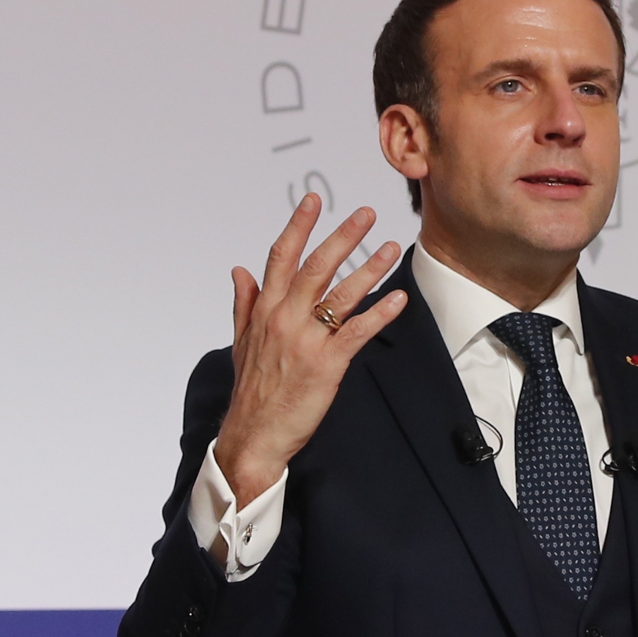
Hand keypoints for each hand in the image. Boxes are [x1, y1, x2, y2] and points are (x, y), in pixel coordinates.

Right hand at [212, 195, 405, 517]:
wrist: (252, 435)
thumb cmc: (251, 390)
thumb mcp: (241, 342)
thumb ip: (244, 303)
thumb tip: (239, 270)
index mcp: (264, 310)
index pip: (281, 258)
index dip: (299, 226)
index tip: (315, 201)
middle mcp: (283, 319)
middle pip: (315, 267)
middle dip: (343, 237)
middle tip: (367, 213)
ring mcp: (305, 341)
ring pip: (340, 294)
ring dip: (370, 268)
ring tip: (392, 247)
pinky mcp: (325, 364)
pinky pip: (356, 332)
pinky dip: (379, 313)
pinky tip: (398, 298)